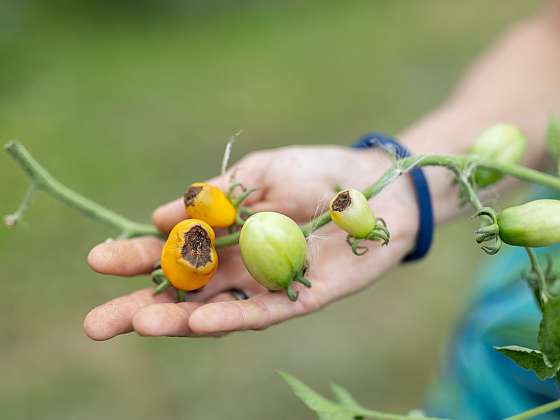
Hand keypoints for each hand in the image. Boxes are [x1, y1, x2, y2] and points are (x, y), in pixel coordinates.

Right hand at [83, 145, 418, 339]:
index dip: (134, 257)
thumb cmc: (318, 173)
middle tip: (95, 325)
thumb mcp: (262, 172)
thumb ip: (217, 197)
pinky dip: (231, 319)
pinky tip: (199, 323)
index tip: (97, 260)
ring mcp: (266, 285)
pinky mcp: (300, 299)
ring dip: (178, 320)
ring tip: (139, 324)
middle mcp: (239, 266)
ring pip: (215, 311)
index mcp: (225, 234)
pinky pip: (261, 313)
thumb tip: (159, 215)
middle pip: (183, 292)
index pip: (170, 251)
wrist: (377, 188)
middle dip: (140, 306)